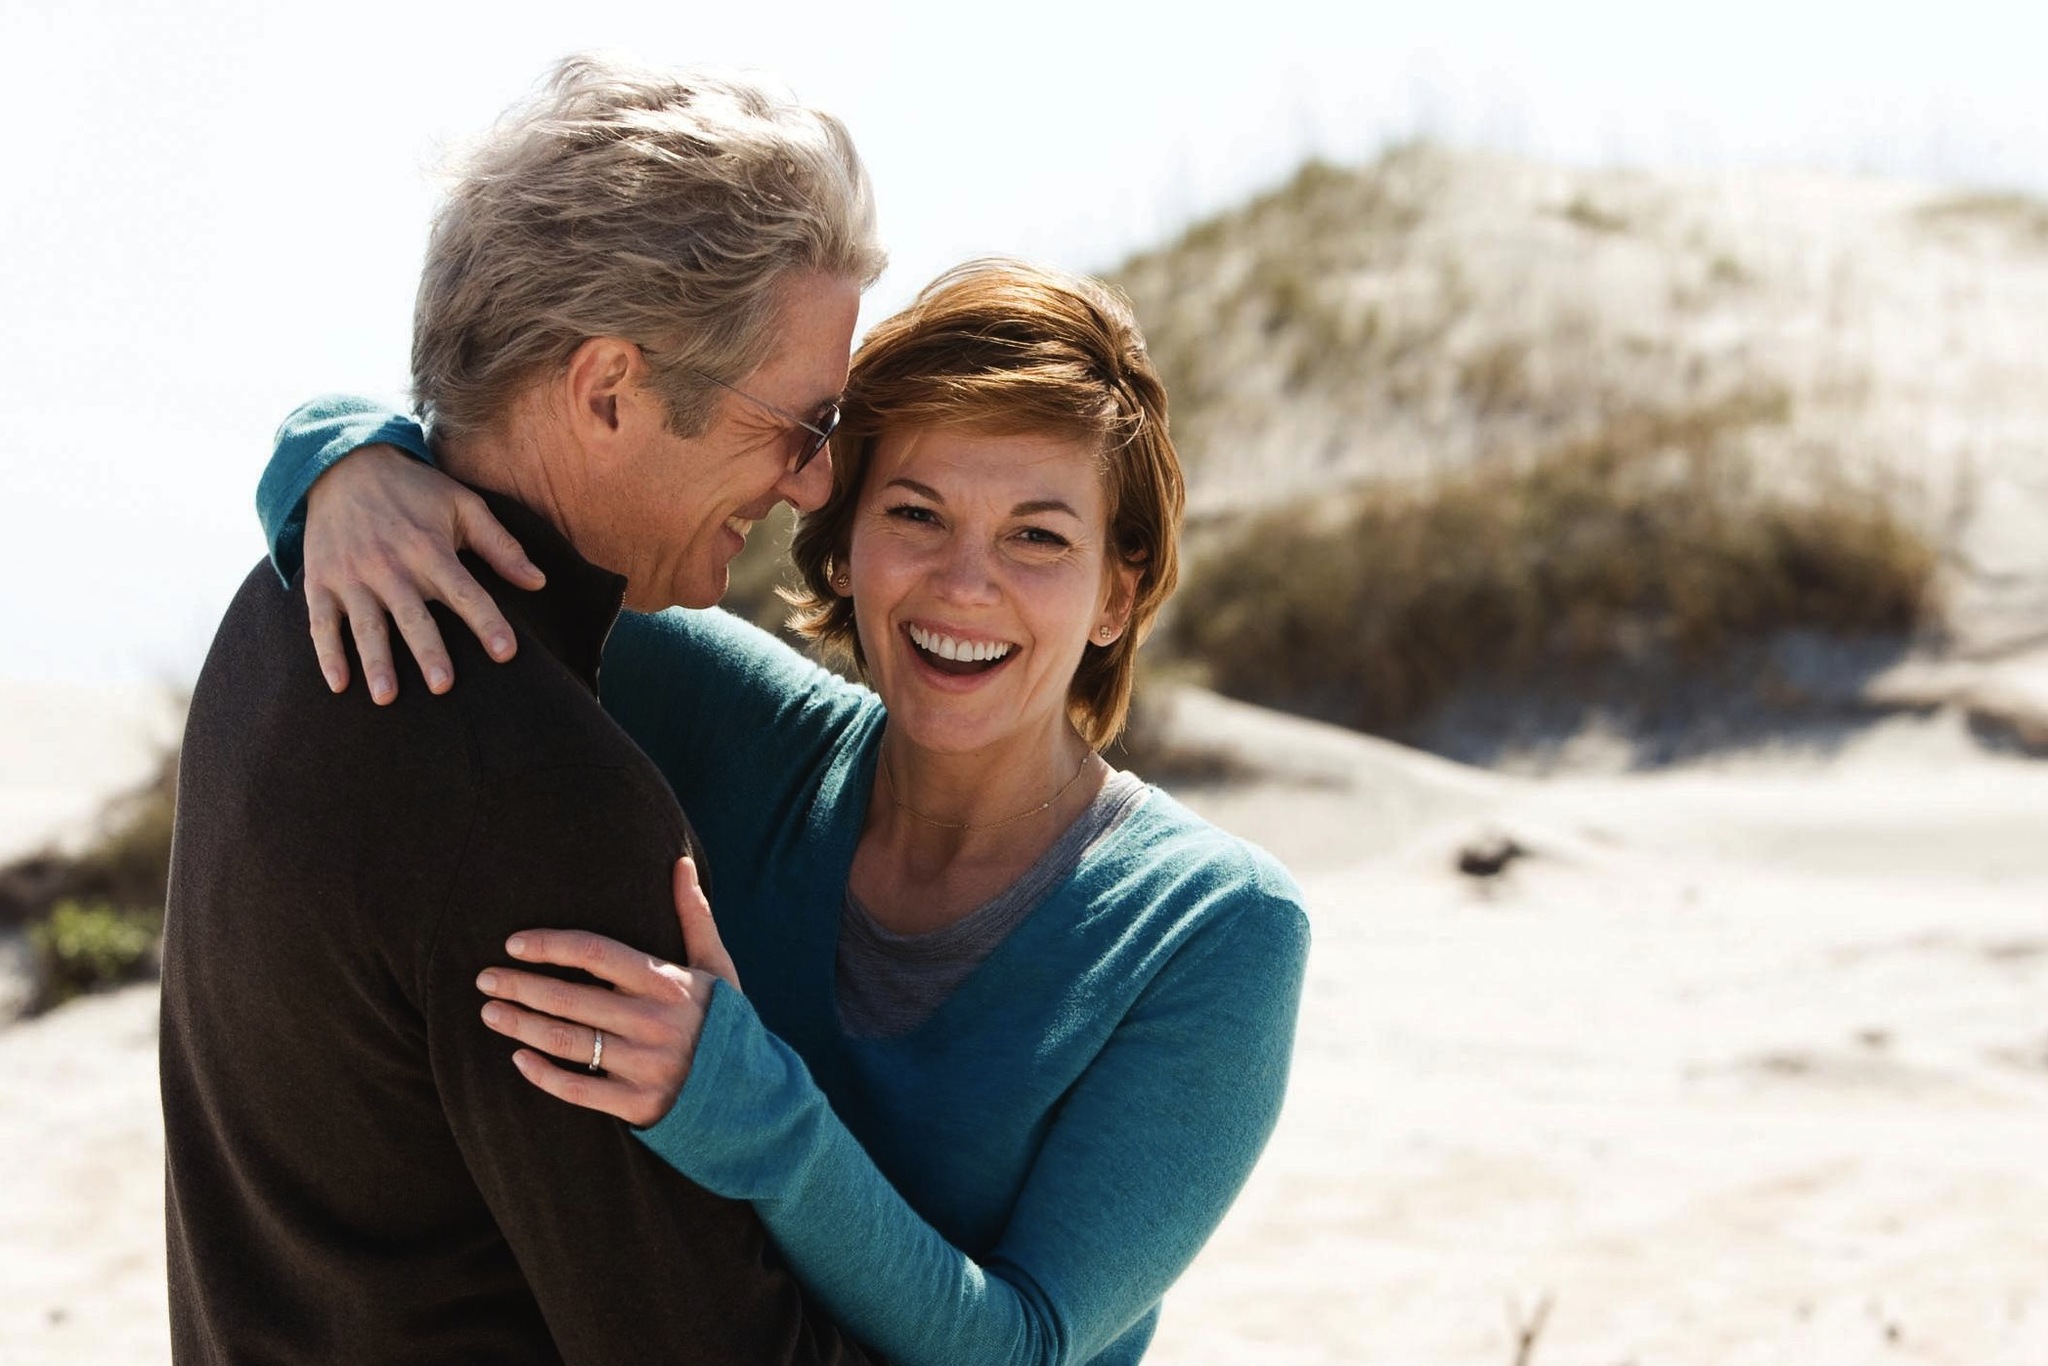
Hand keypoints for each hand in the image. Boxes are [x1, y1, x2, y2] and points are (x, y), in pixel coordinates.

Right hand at [304, 443, 546, 703]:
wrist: (343, 465)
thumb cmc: (415, 492)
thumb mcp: (463, 505)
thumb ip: (501, 546)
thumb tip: (539, 583)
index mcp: (429, 548)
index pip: (463, 591)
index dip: (486, 622)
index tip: (507, 653)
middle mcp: (389, 564)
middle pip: (411, 614)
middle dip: (427, 650)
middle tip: (443, 686)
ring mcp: (351, 575)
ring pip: (364, 624)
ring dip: (375, 660)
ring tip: (387, 696)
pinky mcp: (321, 581)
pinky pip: (321, 623)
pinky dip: (327, 654)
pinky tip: (339, 686)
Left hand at [475, 858, 740, 1127]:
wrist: (753, 1094)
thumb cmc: (725, 1022)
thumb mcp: (716, 967)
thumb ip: (694, 916)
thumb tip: (678, 862)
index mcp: (669, 983)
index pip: (596, 953)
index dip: (550, 945)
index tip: (515, 944)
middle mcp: (654, 1023)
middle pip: (569, 998)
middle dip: (519, 986)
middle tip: (485, 980)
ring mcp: (645, 1066)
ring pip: (566, 1041)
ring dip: (520, 1025)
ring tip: (490, 1013)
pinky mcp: (638, 1105)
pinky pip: (577, 1088)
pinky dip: (542, 1073)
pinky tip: (519, 1057)